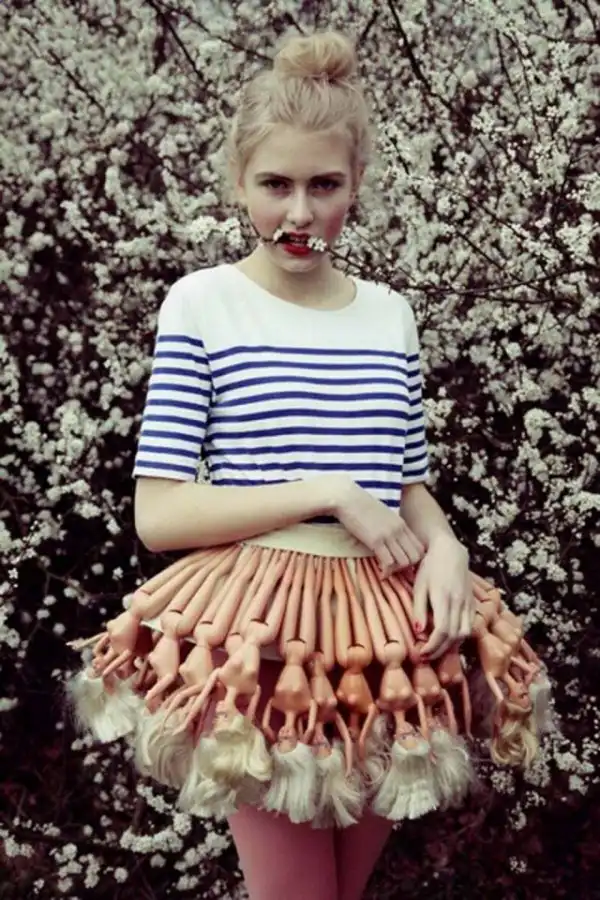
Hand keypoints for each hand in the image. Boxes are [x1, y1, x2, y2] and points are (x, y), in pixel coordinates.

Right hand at [331, 476, 425, 575]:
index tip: (402, 563)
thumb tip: (391, 539)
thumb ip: (390, 526)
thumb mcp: (382, 514)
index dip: (413, 559)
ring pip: (404, 562)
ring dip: (396, 570)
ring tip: (386, 571)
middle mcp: (399, 530)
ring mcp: (388, 535)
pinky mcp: (376, 541)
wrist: (347, 498)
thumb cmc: (360, 505)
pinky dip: (386, 571)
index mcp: (401, 523)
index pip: (420, 547)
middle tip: (395, 570)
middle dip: (407, 567)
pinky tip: (380, 573)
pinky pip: (389, 562)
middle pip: (416, 557)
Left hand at [412, 534, 474, 660]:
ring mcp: (468, 602)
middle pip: (454, 636)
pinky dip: (459, 636)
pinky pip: (469, 625)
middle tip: (425, 657)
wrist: (449, 550)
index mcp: (443, 598)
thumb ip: (418, 609)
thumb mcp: (419, 586)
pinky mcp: (472, 602)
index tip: (421, 653)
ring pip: (465, 633)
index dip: (432, 646)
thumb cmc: (430, 567)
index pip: (442, 630)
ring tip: (435, 649)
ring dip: (451, 646)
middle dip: (439, 651)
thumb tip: (418, 632)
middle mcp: (459, 602)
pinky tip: (447, 638)